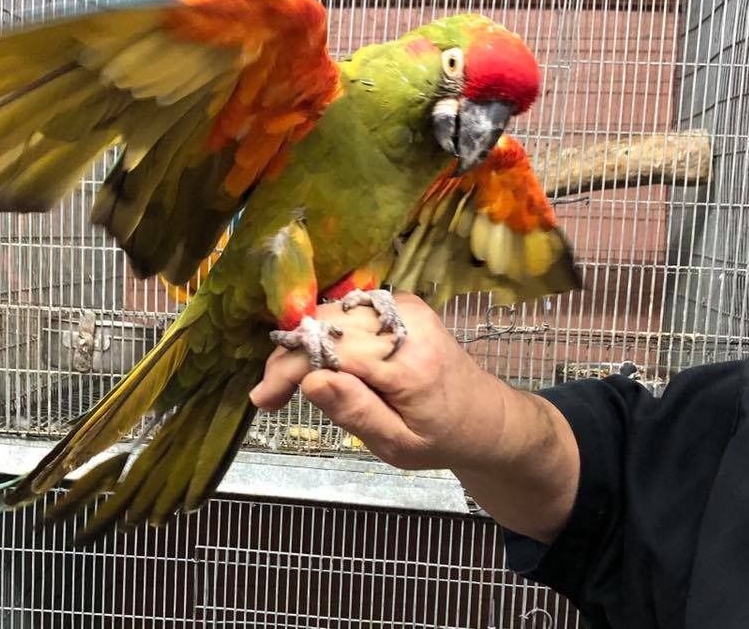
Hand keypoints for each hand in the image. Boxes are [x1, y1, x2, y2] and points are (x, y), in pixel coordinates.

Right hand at [250, 293, 510, 471]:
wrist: (486, 415)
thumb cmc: (441, 438)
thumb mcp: (399, 445)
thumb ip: (357, 413)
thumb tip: (312, 380)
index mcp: (409, 363)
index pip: (332, 351)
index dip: (289, 369)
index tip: (262, 398)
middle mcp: (407, 323)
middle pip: (327, 326)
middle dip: (289, 356)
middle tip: (268, 394)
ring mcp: (404, 307)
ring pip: (332, 315)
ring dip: (304, 344)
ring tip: (287, 382)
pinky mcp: (400, 304)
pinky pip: (348, 313)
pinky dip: (325, 336)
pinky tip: (318, 363)